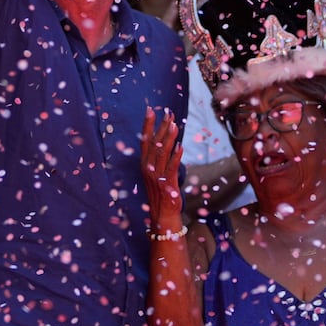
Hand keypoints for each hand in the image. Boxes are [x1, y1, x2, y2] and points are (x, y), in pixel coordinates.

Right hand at [141, 107, 185, 228]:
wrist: (162, 215)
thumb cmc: (160, 192)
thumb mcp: (155, 173)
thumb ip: (158, 157)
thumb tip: (165, 138)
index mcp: (144, 164)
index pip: (145, 140)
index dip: (147, 125)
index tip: (150, 110)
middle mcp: (148, 168)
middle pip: (154, 143)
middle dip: (161, 127)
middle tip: (168, 113)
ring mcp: (157, 176)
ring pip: (162, 153)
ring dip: (168, 138)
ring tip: (174, 125)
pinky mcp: (167, 184)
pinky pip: (171, 167)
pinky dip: (175, 156)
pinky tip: (180, 146)